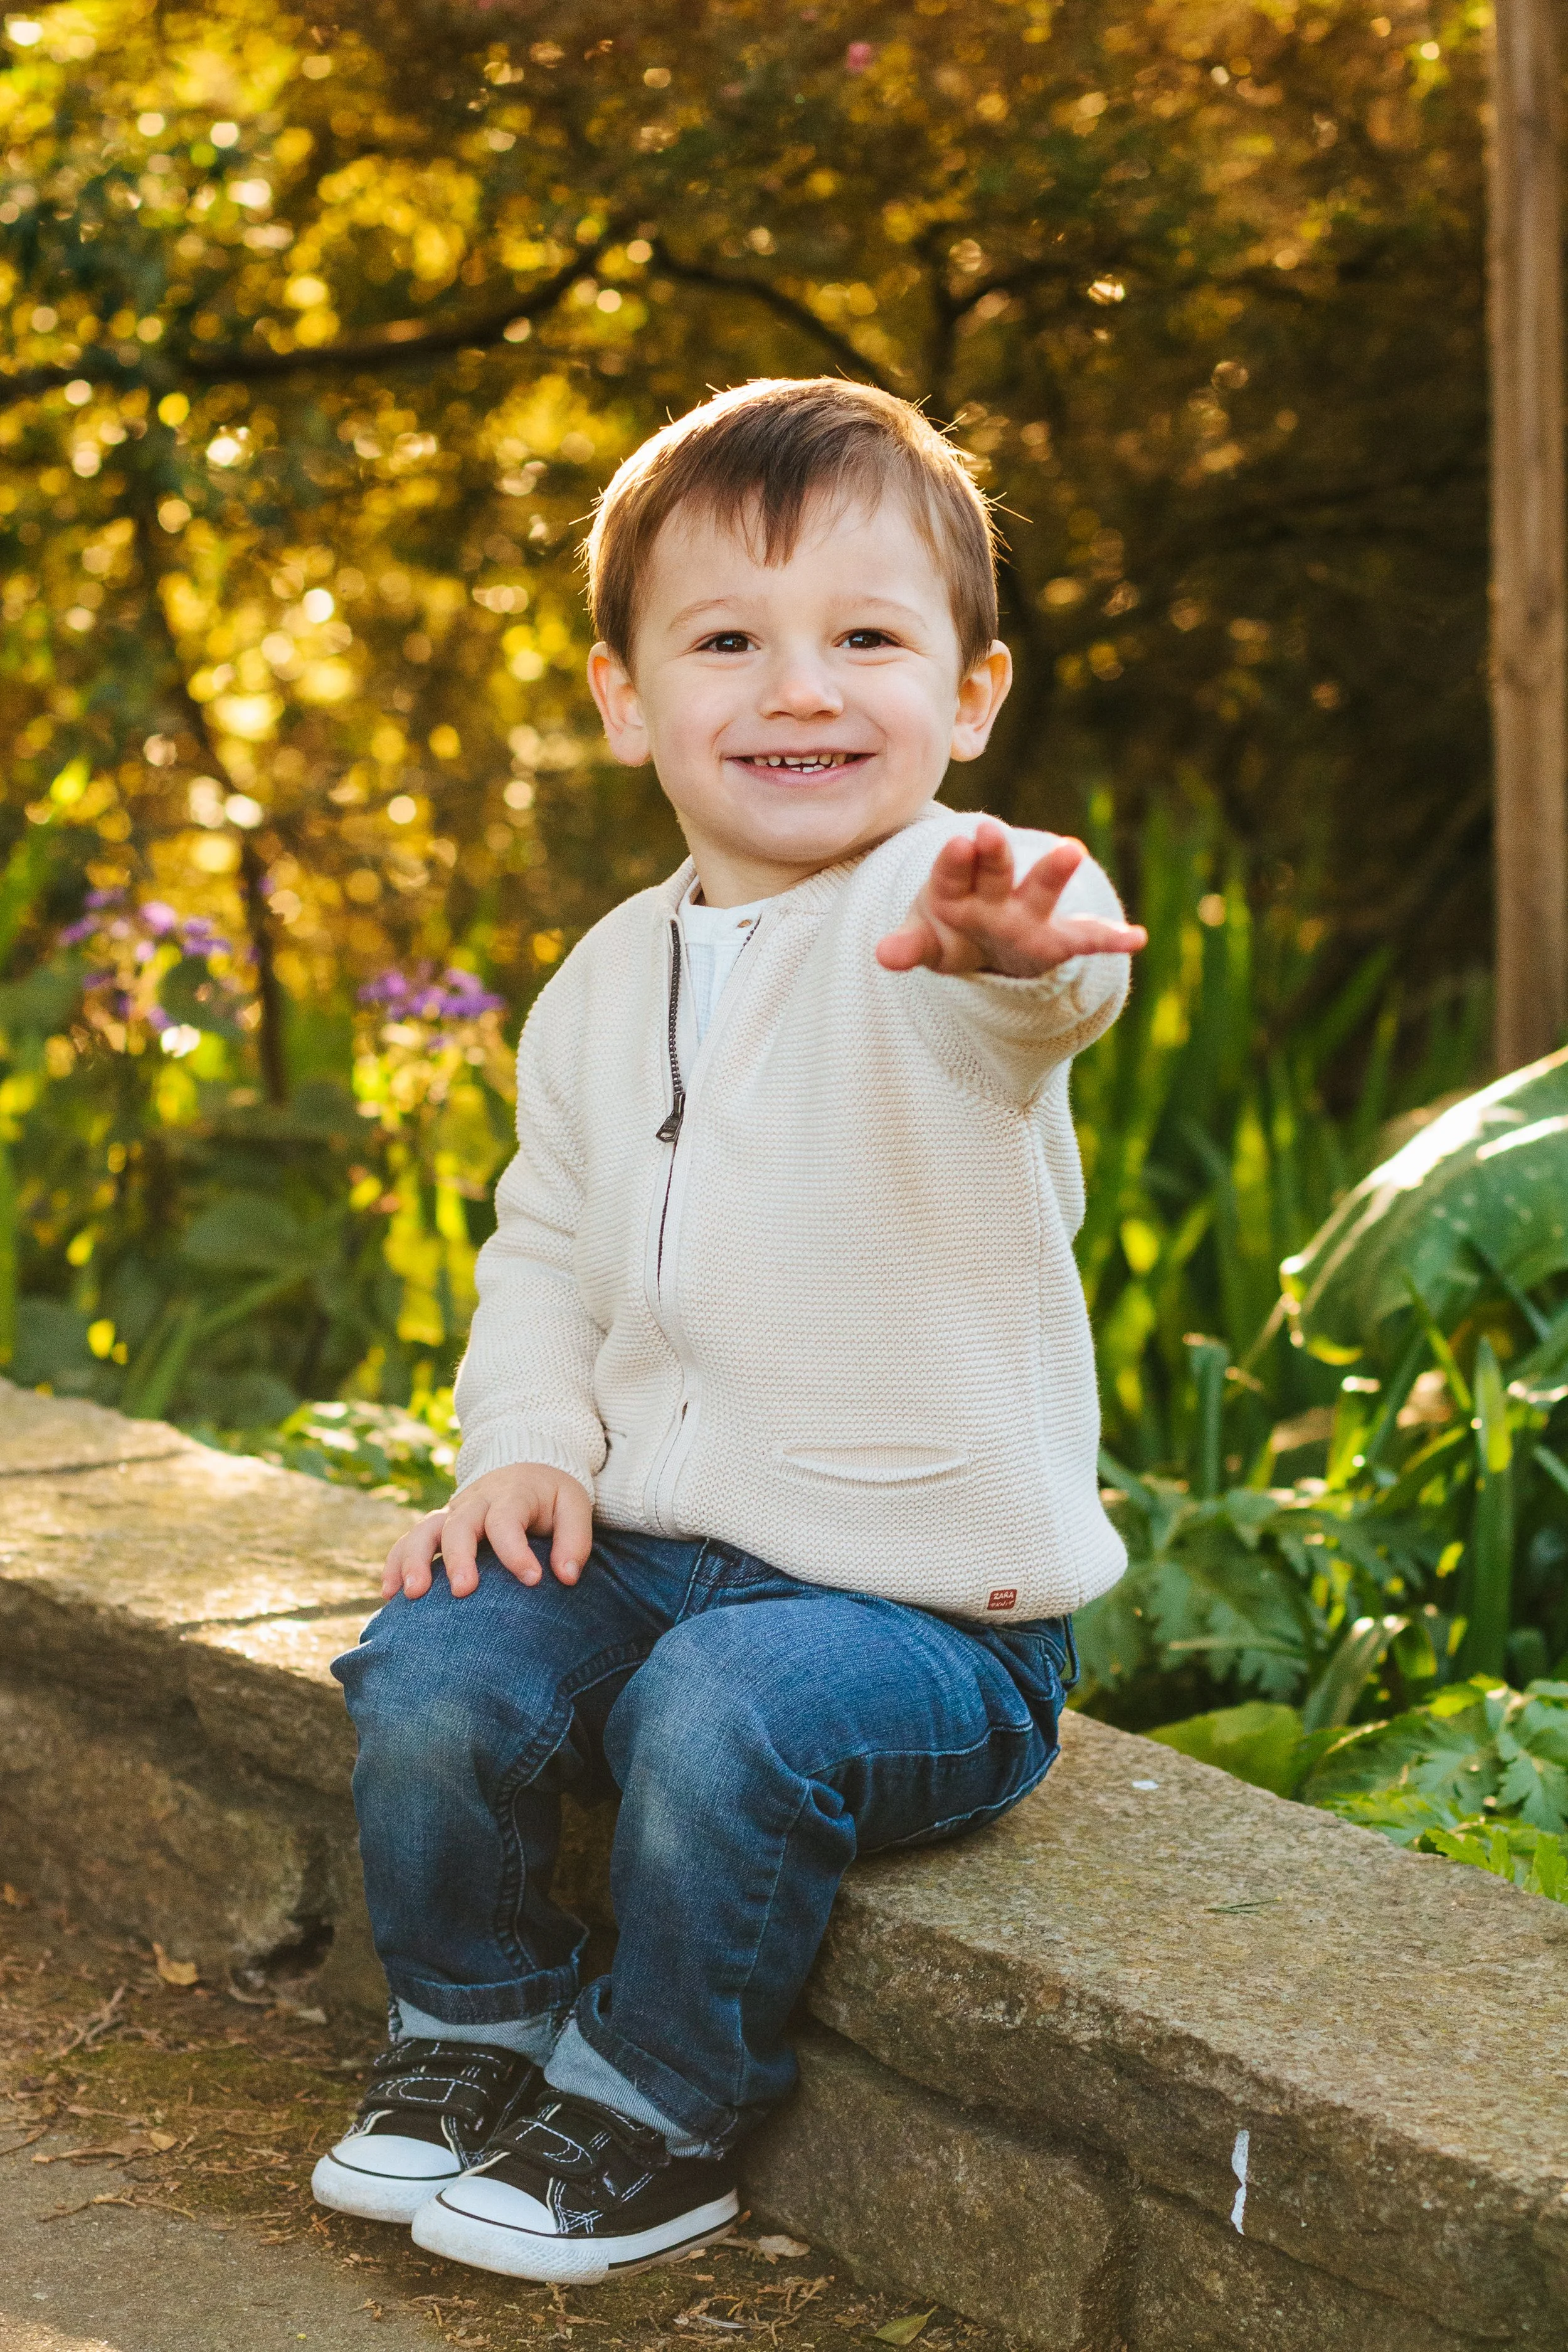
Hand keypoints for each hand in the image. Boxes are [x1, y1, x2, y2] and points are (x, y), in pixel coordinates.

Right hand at [382, 1463, 592, 1601]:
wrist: (526, 1466)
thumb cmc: (552, 1496)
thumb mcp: (574, 1506)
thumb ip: (575, 1540)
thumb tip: (567, 1577)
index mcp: (512, 1494)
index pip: (507, 1520)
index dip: (517, 1551)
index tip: (532, 1580)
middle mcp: (476, 1501)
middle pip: (459, 1525)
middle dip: (457, 1558)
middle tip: (461, 1591)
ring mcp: (453, 1513)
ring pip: (424, 1530)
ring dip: (414, 1561)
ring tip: (412, 1594)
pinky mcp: (439, 1526)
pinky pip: (409, 1540)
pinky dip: (395, 1564)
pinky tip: (390, 1594)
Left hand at [875, 821, 1146, 978]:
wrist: (982, 945)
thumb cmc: (948, 932)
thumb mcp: (925, 942)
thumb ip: (908, 946)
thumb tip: (884, 955)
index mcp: (956, 888)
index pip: (951, 872)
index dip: (954, 859)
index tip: (959, 841)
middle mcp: (995, 893)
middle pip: (993, 871)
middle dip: (993, 854)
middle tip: (990, 829)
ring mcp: (1027, 913)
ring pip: (1040, 889)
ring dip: (1053, 871)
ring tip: (1072, 849)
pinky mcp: (1055, 939)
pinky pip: (1085, 938)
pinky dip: (1110, 938)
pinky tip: (1135, 938)